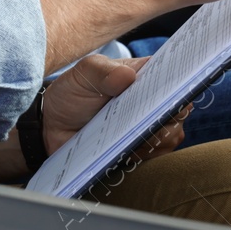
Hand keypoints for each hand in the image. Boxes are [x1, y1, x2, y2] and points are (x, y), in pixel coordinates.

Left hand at [43, 55, 186, 160]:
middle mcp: (153, 103)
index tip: (170, 93)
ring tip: (125, 133)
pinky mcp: (140, 151)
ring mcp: (148, 129)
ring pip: (170, 137)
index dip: (178, 85)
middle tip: (140, 117)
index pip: (176, 78)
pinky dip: (143, 155)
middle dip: (164, 116)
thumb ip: (101, 71)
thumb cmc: (72, 92)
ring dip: (152, 138)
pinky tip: (124, 150)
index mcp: (144, 76)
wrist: (52, 126)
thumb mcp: (82, 74)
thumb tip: (126, 76)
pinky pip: (154, 158)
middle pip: (178, 112)